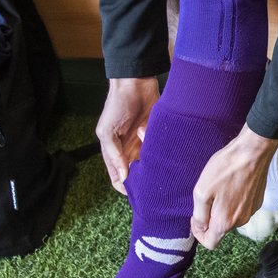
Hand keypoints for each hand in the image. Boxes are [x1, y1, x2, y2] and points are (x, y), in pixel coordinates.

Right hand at [96, 77, 159, 193]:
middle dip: (144, 180)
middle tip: (155, 186)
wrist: (136, 83)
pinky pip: (161, 151)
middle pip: (136, 174)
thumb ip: (114, 154)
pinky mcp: (156, 136)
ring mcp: (144, 143)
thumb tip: (123, 176)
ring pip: (150, 164)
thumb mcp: (108, 130)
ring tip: (163, 171)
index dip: (125, 187)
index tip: (136, 194)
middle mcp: (129, 150)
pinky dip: (164, 155)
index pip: (118, 177)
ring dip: (155, 167)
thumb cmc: (117, 105)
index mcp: (114, 152)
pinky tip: (169, 157)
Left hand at [191, 124, 277, 249]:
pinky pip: (241, 208)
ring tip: (220, 188)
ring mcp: (251, 211)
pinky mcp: (258, 200)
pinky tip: (232, 184)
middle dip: (211, 218)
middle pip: (221, 229)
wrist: (253, 152)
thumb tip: (201, 226)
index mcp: (225, 222)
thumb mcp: (202, 191)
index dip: (199, 233)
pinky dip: (234, 201)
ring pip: (232, 218)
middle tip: (207, 197)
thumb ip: (199, 215)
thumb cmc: (225, 169)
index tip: (196, 216)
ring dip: (223, 208)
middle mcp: (241, 221)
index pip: (210, 243)